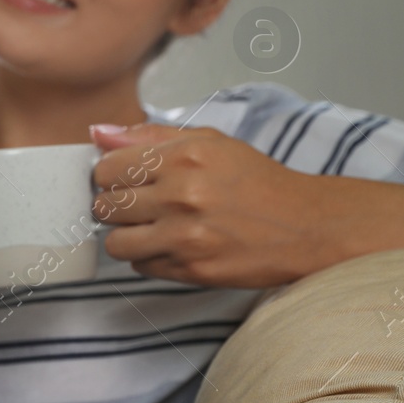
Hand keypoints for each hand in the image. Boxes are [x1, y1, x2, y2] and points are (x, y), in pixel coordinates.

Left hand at [88, 122, 334, 288]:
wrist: (305, 226)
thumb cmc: (256, 182)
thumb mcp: (210, 143)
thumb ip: (150, 136)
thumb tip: (97, 133)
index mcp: (184, 158)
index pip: (107, 168)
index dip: (111, 175)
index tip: (126, 179)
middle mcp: (182, 196)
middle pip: (105, 206)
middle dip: (116, 206)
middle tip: (142, 204)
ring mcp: (185, 236)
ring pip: (115, 242)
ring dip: (127, 236)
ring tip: (152, 227)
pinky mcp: (191, 269)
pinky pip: (140, 266)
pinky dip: (149, 258)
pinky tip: (172, 245)